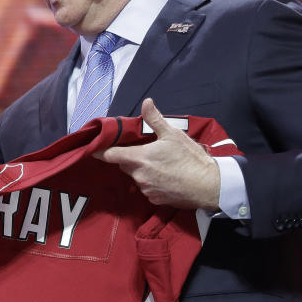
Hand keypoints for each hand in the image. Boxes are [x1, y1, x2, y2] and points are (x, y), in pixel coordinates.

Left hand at [96, 99, 220, 208]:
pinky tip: (167, 178)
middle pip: (125, 165)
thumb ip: (155, 119)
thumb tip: (146, 102)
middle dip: (131, 158)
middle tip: (147, 152)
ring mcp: (146, 190)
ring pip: (137, 177)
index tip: (93, 150)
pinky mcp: (155, 200)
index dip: (101, 152)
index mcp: (140, 158)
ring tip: (162, 165)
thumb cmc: (190, 158)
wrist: (208, 185)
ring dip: (143, 171)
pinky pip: (147, 189)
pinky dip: (152, 183)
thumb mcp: (173, 134)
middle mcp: (139, 175)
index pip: (111, 155)